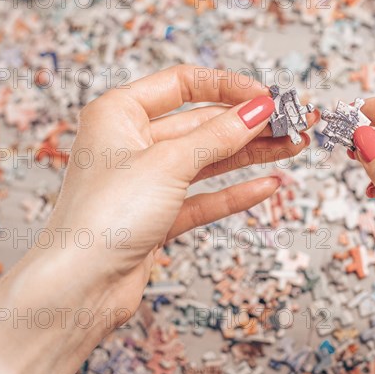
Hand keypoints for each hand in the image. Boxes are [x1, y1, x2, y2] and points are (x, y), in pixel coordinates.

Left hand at [0, 65, 317, 373]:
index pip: (183, 84)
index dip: (228, 87)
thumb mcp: (168, 163)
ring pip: (209, 160)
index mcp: (120, 113)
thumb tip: (258, 110)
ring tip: (292, 148)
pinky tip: (268, 185)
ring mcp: (148, 181)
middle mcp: (133, 143)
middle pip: (202, 124)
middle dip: (248, 125)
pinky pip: (206, 197)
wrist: (81, 289)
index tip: (266, 96)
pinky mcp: (160, 214)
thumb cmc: (103, 218)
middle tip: (290, 125)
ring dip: (251, 155)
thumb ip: (218, 135)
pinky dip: (237, 192)